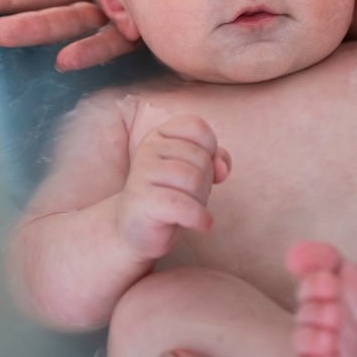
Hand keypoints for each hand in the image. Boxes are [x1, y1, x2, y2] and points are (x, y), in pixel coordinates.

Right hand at [117, 116, 230, 261]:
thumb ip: (214, 160)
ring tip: (190, 209)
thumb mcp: (195, 171)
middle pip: (201, 158)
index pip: (196, 127)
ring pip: (194, 180)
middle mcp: (148, 148)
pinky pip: (183, 205)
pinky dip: (199, 218)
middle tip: (191, 196)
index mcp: (159, 135)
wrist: (135, 230)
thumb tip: (221, 168)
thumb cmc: (169, 196)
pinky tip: (202, 225)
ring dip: (201, 201)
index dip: (210, 148)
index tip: (201, 168)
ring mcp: (143, 172)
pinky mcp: (143, 199)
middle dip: (206, 182)